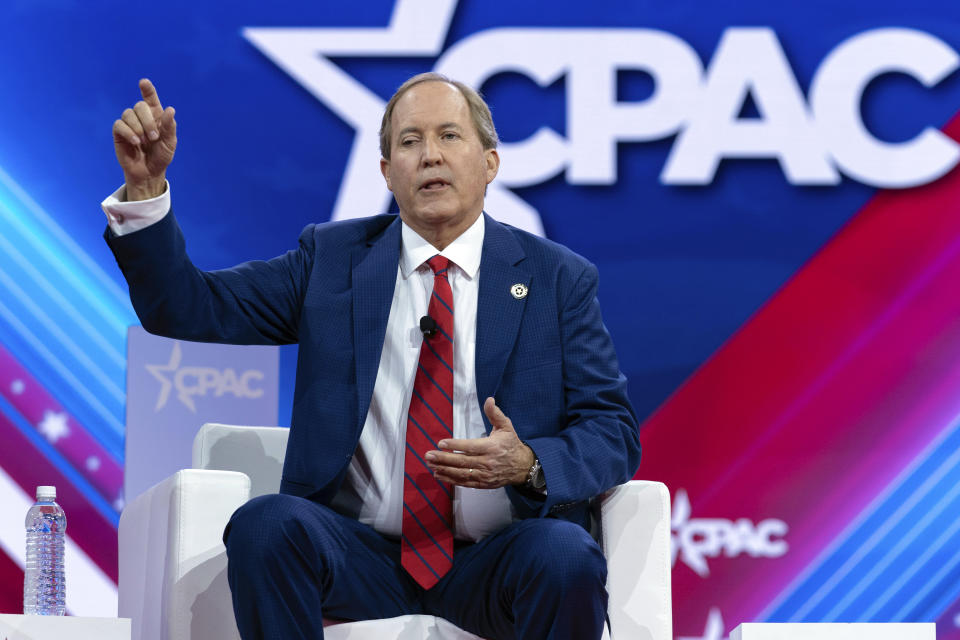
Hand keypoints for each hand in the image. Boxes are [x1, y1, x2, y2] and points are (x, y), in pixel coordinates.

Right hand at [112, 78, 176, 199]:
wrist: (149, 172)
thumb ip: (170, 126)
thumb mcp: (170, 143)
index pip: (150, 98)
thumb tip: (170, 109)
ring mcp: (129, 124)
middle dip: (148, 121)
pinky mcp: (119, 133)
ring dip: (138, 127)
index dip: (147, 90)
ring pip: (128, 114)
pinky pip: (119, 124)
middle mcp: (141, 117)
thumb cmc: (161, 156)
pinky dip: (128, 132)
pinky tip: (135, 142)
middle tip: (154, 137)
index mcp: (156, 116)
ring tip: (144, 142)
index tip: (144, 82)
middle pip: (139, 106)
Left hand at [425, 397, 534, 488]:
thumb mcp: (506, 426)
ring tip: (430, 464)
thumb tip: (489, 399)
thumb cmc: (511, 444)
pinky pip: (465, 482)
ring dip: (444, 469)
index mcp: (491, 447)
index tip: (441, 443)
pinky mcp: (483, 483)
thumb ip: (495, 413)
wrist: (522, 467)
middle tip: (429, 455)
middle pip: (462, 461)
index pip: (470, 447)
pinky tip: (439, 475)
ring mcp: (484, 474)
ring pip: (461, 473)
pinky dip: (451, 480)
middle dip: (443, 458)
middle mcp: (487, 462)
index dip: (455, 445)